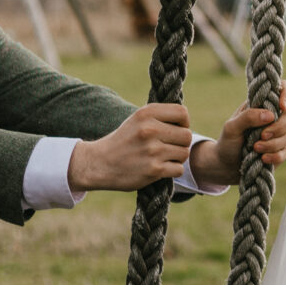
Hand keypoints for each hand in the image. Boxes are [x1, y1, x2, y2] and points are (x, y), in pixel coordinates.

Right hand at [68, 105, 194, 193]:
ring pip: (184, 153)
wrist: (99, 164)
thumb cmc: (123, 140)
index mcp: (146, 113)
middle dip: (181, 143)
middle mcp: (150, 129)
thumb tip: (187, 120)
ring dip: (177, 158)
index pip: (182, 113)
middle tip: (168, 147)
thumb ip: (160, 116)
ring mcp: (152, 150)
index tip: (175, 130)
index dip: (183, 123)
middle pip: (186, 135)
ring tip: (162, 157)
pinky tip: (159, 168)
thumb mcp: (137, 120)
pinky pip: (179, 169)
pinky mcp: (153, 169)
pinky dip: (172, 171)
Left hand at [189, 80, 285, 188]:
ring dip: (272, 144)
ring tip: (255, 148)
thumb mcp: (231, 127)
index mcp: (262, 106)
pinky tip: (263, 158)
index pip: (282, 90)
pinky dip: (275, 156)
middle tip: (262, 135)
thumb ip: (248, 117)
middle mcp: (274, 119)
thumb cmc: (228, 141)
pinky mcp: (281, 152)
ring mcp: (279, 136)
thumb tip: (270, 115)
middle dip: (279, 127)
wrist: (227, 165)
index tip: (281, 105)